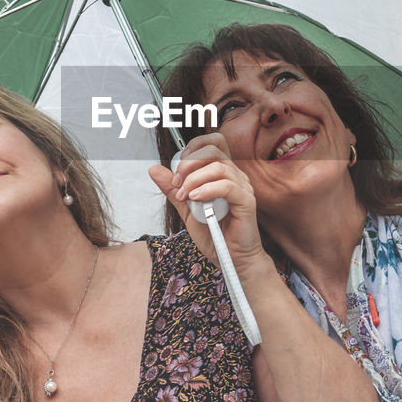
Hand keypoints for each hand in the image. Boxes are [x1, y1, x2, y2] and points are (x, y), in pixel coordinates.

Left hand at [148, 134, 268, 273]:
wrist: (230, 259)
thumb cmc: (214, 234)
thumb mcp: (186, 209)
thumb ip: (173, 189)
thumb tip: (154, 169)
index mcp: (223, 173)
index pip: (213, 142)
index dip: (193, 147)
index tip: (178, 168)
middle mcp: (235, 176)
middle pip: (213, 150)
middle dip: (188, 163)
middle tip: (177, 184)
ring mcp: (243, 187)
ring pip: (219, 167)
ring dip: (194, 180)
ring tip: (185, 197)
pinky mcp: (247, 201)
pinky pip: (227, 186)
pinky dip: (207, 190)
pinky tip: (196, 199)